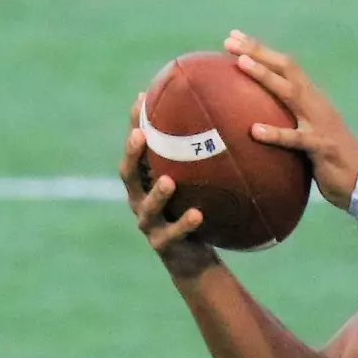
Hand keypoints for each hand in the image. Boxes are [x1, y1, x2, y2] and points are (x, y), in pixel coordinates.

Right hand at [122, 93, 220, 278]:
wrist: (195, 258)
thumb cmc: (198, 211)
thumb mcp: (200, 184)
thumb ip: (203, 159)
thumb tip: (228, 119)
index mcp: (145, 182)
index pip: (137, 150)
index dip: (135, 125)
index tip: (141, 99)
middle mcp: (140, 200)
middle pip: (128, 175)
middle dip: (132, 154)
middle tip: (141, 135)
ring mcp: (149, 224)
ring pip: (147, 207)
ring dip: (157, 194)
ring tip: (168, 181)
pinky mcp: (163, 245)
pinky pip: (173, 234)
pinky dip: (184, 224)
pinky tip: (197, 214)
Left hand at [224, 30, 357, 208]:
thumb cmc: (328, 157)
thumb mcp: (307, 130)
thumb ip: (288, 117)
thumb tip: (252, 114)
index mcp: (312, 97)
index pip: (285, 66)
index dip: (261, 50)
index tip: (234, 37)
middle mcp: (316, 103)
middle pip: (287, 69)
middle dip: (258, 52)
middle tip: (230, 42)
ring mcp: (320, 123)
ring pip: (291, 93)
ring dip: (265, 76)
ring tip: (241, 64)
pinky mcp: (321, 147)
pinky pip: (296, 139)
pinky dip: (275, 134)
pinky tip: (255, 131)